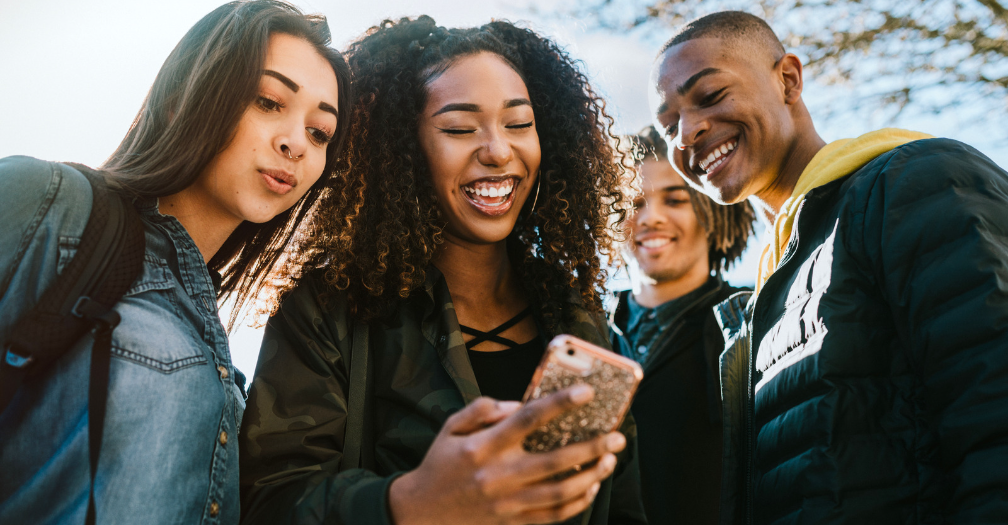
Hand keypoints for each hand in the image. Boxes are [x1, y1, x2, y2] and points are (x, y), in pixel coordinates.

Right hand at [388, 385, 625, 524]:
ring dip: (591, 476)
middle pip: (555, 461)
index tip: (586, 392)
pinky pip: (553, 516)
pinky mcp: (513, 522)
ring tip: (611, 460)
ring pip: (560, 492)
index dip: (559, 404)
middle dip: (591, 447)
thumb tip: (519, 405)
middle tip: (617, 435)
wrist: (421, 513)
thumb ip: (482, 409)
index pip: (528, 420)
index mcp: (484, 447)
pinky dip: (576, 503)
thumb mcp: (451, 427)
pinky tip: (591, 488)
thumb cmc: (440, 464)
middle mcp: (499, 475)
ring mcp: (508, 502)